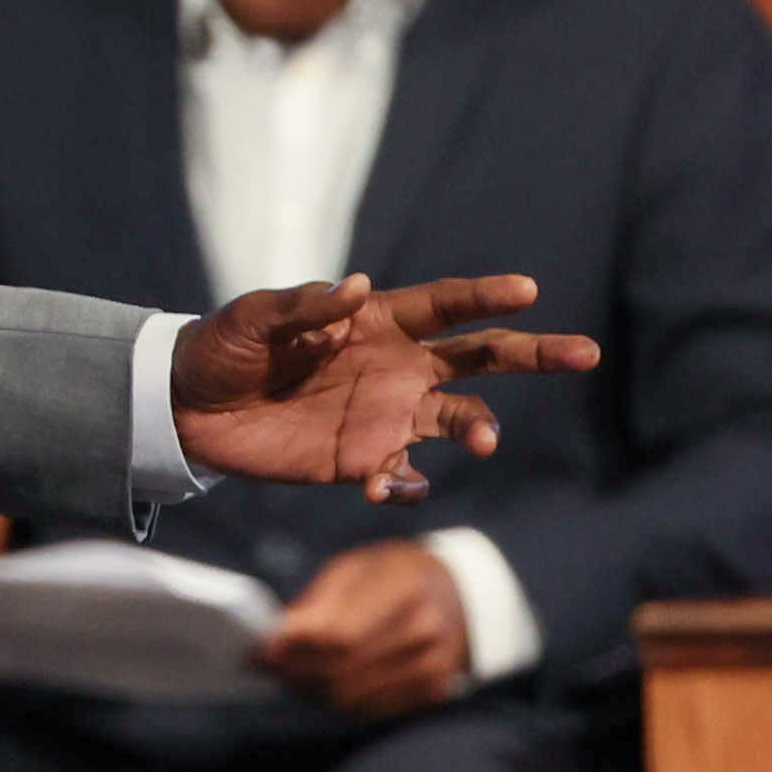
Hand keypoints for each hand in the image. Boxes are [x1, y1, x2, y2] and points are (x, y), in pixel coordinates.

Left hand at [171, 275, 595, 502]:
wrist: (187, 408)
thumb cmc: (222, 348)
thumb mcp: (253, 319)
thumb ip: (303, 306)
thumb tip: (356, 286)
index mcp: (374, 322)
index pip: (443, 305)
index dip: (483, 296)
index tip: (526, 290)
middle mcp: (396, 367)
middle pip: (480, 358)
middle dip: (533, 353)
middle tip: (585, 353)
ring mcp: (386, 415)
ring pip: (459, 418)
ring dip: (479, 428)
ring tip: (482, 440)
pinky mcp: (362, 460)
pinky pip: (404, 475)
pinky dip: (404, 484)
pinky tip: (383, 486)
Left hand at [258, 541, 469, 717]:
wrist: (459, 595)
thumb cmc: (393, 576)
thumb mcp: (355, 569)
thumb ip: (317, 603)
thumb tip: (277, 636)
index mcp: (404, 587)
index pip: (339, 634)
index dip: (294, 647)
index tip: (260, 648)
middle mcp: (425, 629)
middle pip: (342, 670)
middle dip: (293, 672)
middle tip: (264, 666)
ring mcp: (435, 666)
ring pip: (352, 697)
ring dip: (310, 691)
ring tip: (286, 675)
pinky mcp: (434, 692)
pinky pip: (371, 711)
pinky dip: (338, 703)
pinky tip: (320, 686)